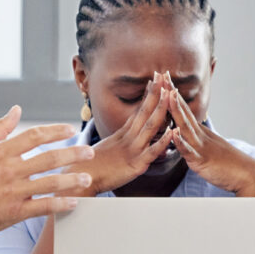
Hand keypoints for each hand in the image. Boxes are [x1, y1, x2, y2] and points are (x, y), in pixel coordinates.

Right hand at [0, 106, 95, 239]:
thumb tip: (16, 109)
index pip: (34, 136)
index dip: (55, 131)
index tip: (70, 130)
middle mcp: (8, 171)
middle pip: (48, 158)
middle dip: (73, 153)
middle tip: (90, 152)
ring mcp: (12, 192)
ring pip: (50, 183)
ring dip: (72, 180)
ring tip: (88, 178)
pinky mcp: (14, 213)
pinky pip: (43, 207)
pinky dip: (60, 204)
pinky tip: (74, 202)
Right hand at [63, 72, 176, 195]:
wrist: (81, 178)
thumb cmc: (91, 166)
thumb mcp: (107, 148)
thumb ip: (118, 140)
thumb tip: (124, 134)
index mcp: (122, 134)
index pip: (138, 110)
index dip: (148, 95)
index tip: (155, 79)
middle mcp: (128, 138)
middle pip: (145, 112)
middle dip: (156, 93)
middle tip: (164, 75)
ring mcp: (133, 150)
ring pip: (150, 126)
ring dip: (161, 109)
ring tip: (170, 93)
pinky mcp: (136, 165)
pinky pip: (152, 152)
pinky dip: (163, 142)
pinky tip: (173, 132)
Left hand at [165, 87, 254, 195]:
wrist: (246, 174)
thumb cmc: (227, 163)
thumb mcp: (209, 147)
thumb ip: (197, 139)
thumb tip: (186, 133)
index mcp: (199, 132)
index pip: (184, 109)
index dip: (172, 93)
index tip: (163, 77)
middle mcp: (199, 135)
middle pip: (183, 110)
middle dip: (171, 93)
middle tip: (162, 74)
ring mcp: (200, 146)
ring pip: (185, 126)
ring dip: (176, 109)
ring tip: (168, 93)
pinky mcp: (202, 161)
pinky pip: (189, 151)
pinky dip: (181, 142)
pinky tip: (173, 133)